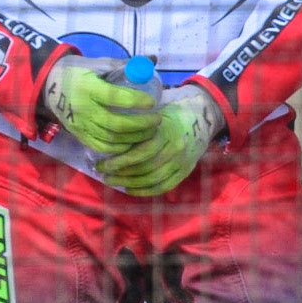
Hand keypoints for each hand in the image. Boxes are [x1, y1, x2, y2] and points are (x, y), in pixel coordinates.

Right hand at [40, 55, 160, 155]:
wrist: (48, 85)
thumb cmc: (76, 71)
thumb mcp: (97, 64)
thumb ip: (123, 65)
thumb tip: (151, 60)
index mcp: (88, 88)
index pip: (115, 97)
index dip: (136, 101)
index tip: (152, 102)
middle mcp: (84, 109)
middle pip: (116, 124)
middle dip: (141, 125)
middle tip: (157, 119)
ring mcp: (81, 125)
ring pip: (112, 139)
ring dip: (135, 138)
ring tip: (150, 131)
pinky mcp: (80, 136)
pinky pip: (103, 147)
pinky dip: (121, 148)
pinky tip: (133, 142)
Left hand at [97, 84, 224, 195]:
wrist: (200, 118)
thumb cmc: (168, 112)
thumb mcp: (153, 111)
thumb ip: (137, 123)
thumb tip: (108, 133)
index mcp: (165, 131)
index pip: (140, 152)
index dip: (120, 161)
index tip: (101, 163)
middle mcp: (175, 148)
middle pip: (145, 167)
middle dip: (121, 173)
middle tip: (103, 174)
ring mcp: (182, 161)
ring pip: (153, 179)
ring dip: (130, 183)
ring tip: (112, 181)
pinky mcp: (185, 171)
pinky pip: (164, 186)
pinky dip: (146, 191)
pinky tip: (130, 189)